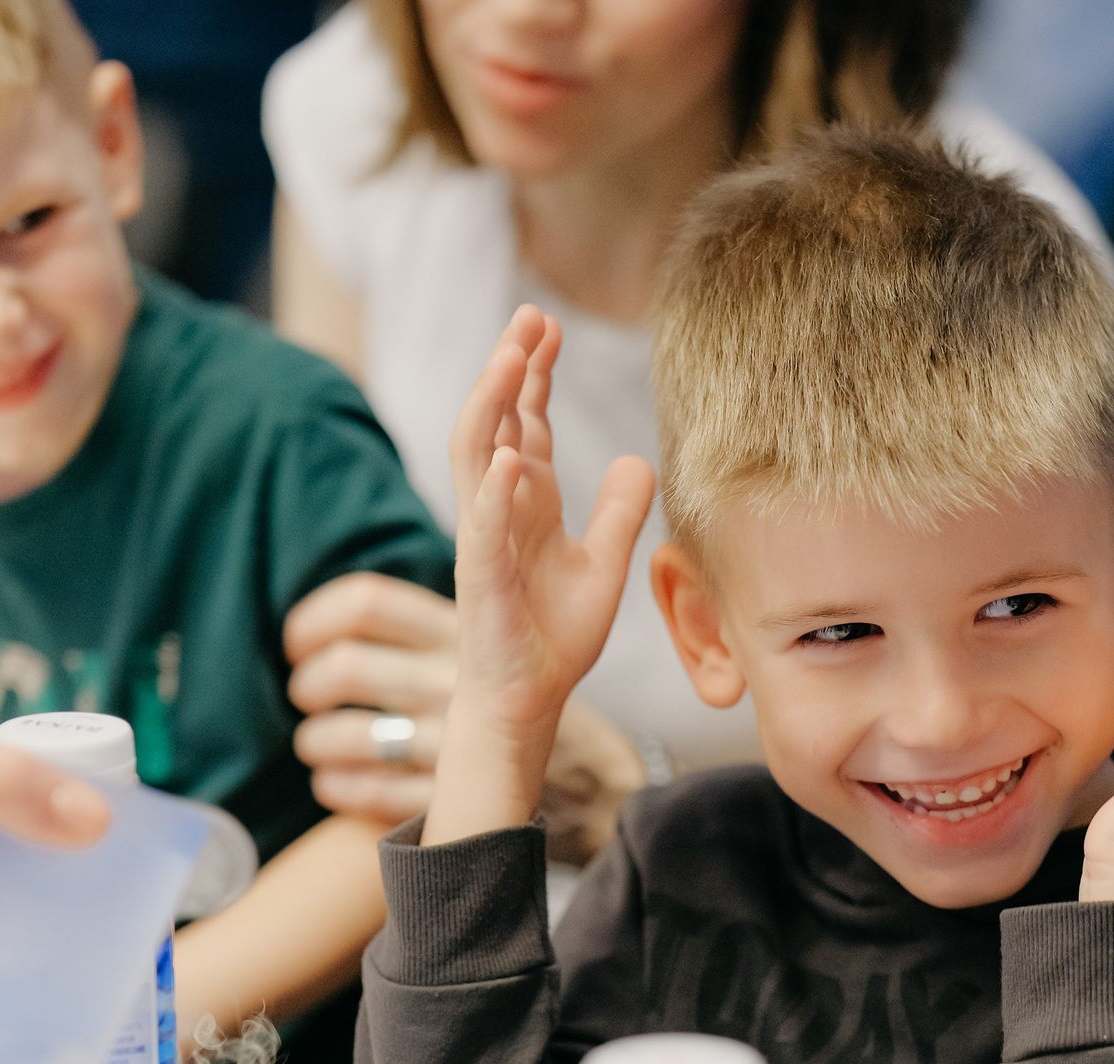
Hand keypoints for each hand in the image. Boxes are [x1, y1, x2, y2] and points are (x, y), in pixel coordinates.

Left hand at [285, 573, 651, 855]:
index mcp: (460, 630)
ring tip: (313, 743)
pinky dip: (336, 786)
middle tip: (305, 693)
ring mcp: (451, 740)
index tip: (296, 641)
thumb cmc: (531, 698)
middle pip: (349, 668)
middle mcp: (453, 680)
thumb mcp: (497, 642)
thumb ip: (429, 621)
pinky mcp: (449, 794)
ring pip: (349, 736)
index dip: (316, 619)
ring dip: (314, 741)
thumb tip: (353, 610)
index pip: (369, 603)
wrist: (591, 779)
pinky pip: (369, 791)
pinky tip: (329, 781)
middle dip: (309, 684)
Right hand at [424, 305, 654, 844]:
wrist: (531, 697)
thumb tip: (637, 459)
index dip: (533, 373)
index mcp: (524, 500)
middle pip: (494, 419)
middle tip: (529, 316)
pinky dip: (493, 490)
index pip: (523, 419)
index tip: (548, 326)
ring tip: (511, 359)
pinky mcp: (483, 577)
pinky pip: (483, 526)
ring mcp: (484, 538)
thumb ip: (618, 512)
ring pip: (475, 456)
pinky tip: (509, 455)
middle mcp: (497, 508)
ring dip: (490, 406)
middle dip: (509, 366)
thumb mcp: (604, 563)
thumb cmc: (555, 634)